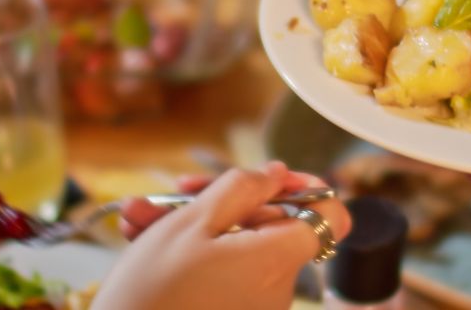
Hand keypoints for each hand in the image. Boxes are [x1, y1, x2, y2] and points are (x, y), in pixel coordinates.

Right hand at [93, 162, 351, 309]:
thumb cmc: (152, 294)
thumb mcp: (191, 224)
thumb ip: (241, 188)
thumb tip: (277, 174)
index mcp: (278, 259)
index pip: (330, 215)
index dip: (304, 187)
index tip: (266, 177)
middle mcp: (278, 288)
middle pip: (270, 224)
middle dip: (220, 200)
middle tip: (176, 191)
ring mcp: (257, 306)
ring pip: (237, 245)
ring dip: (191, 225)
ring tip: (140, 217)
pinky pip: (223, 271)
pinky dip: (191, 254)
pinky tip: (144, 239)